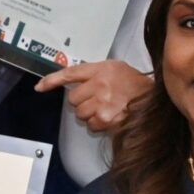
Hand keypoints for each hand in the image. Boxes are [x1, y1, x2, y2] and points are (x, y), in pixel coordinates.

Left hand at [35, 59, 153, 134]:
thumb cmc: (134, 84)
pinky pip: (91, 125)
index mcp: (101, 70)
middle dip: (81, 101)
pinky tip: (108, 116)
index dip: (52, 80)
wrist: (153, 99)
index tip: (40, 87)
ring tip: (104, 108)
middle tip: (95, 99)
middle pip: (73, 99)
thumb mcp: (114, 68)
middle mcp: (100, 85)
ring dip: (88, 113)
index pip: (70, 73)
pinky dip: (97, 124)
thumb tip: (73, 82)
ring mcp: (103, 104)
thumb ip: (93, 73)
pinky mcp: (107, 120)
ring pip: (80, 114)